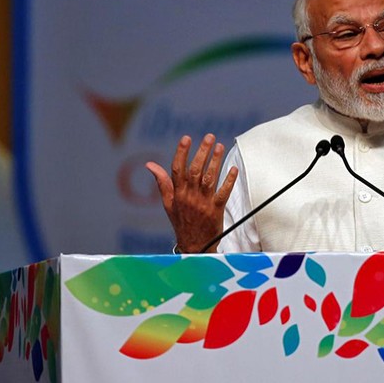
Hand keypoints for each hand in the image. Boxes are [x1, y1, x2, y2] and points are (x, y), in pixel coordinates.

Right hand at [145, 134, 237, 252]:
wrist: (194, 245)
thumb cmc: (181, 221)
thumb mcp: (168, 203)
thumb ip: (162, 182)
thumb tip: (150, 165)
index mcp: (177, 194)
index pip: (177, 169)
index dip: (181, 152)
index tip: (186, 138)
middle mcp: (189, 197)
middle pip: (195, 170)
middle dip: (202, 152)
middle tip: (209, 137)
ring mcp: (202, 204)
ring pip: (209, 178)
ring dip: (215, 161)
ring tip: (220, 146)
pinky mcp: (215, 211)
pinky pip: (222, 193)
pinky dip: (228, 180)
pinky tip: (233, 169)